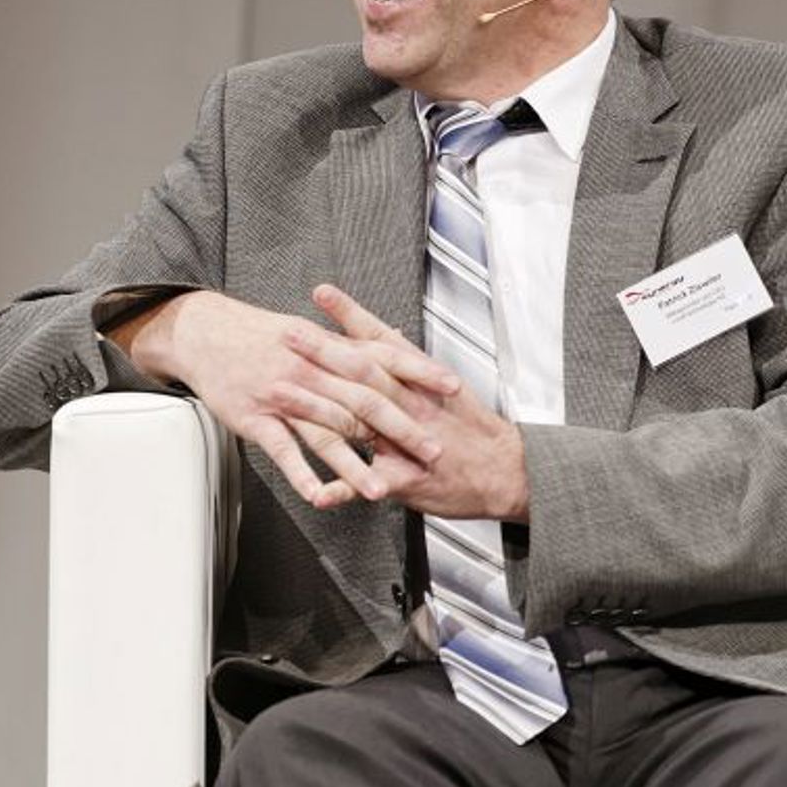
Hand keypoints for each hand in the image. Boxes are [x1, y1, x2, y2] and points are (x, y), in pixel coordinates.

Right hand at [114, 290, 457, 508]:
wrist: (207, 334)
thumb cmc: (263, 335)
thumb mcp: (315, 333)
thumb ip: (356, 344)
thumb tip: (396, 342)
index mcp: (330, 348)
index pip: (386, 359)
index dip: (421, 373)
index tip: (452, 388)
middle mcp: (312, 372)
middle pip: (365, 403)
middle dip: (401, 430)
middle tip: (431, 451)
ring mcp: (285, 398)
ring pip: (327, 434)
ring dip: (355, 465)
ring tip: (379, 489)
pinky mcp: (257, 420)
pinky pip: (283, 451)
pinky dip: (302, 475)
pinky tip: (320, 496)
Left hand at [285, 284, 531, 521]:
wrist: (506, 473)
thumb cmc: (475, 434)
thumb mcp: (448, 389)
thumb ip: (412, 364)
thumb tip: (389, 333)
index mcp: (422, 385)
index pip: (382, 342)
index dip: (352, 316)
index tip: (322, 294)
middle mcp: (413, 407)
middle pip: (362, 373)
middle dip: (322, 352)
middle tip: (288, 334)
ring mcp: (408, 442)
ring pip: (356, 421)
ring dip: (314, 408)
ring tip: (280, 396)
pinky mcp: (408, 478)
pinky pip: (369, 485)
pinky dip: (343, 489)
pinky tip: (316, 491)